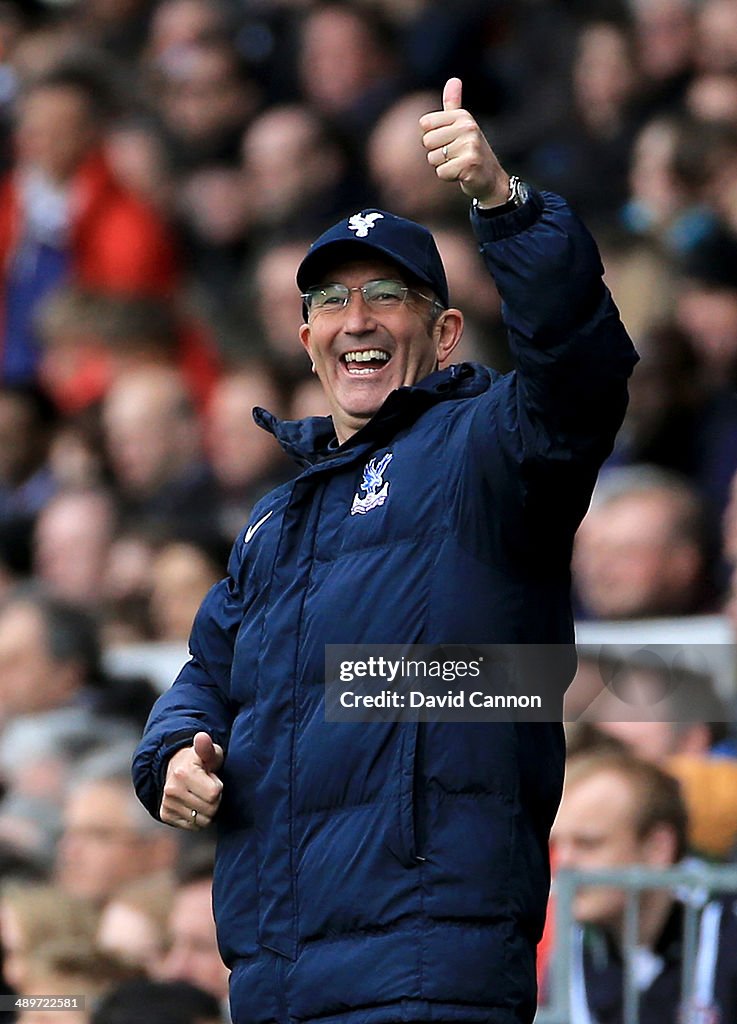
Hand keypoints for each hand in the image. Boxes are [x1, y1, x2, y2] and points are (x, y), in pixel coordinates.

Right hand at [160, 731, 223, 829]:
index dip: (218, 787)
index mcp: (183, 773)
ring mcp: (167, 803)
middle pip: (210, 809)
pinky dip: (198, 818)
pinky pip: (193, 826)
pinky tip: (194, 804)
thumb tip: (202, 737)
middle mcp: (172, 789)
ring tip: (201, 795)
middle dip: (215, 800)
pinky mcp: (165, 815)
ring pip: (202, 820)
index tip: (212, 779)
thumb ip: (207, 747)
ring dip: (207, 810)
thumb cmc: (198, 761)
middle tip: (207, 788)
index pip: (214, 794)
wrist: (174, 767)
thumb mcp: (208, 752)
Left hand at [419, 77, 509, 207]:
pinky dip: (448, 177)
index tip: (449, 141)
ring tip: (459, 164)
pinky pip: (441, 172)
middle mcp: (468, 127)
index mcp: (462, 116)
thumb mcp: (462, 125)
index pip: (425, 124)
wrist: (490, 179)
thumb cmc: (471, 151)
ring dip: (443, 165)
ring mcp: (470, 146)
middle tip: (455, 155)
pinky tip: (461, 174)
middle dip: (437, 153)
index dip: (432, 137)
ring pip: (433, 158)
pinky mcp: (469, 164)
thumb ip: (453, 104)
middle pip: (427, 142)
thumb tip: (453, 79)